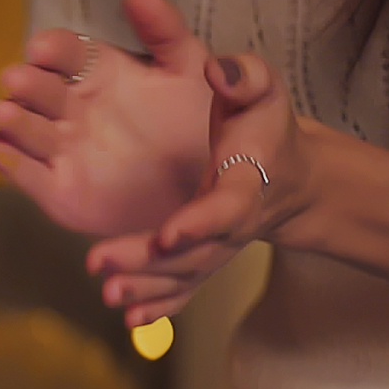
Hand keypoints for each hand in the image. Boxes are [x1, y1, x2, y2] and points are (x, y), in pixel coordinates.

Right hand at [0, 0, 217, 235]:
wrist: (208, 187)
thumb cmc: (197, 122)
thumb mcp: (189, 68)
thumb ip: (165, 30)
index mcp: (102, 74)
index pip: (68, 53)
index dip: (53, 48)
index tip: (42, 47)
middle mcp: (74, 108)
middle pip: (42, 91)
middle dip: (27, 85)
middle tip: (15, 80)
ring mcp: (64, 149)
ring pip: (29, 131)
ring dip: (13, 121)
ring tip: (1, 113)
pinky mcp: (58, 190)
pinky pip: (28, 176)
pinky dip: (10, 163)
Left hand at [86, 51, 311, 325]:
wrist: (287, 174)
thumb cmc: (265, 128)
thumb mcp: (262, 91)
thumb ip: (243, 76)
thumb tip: (216, 68)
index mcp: (247, 184)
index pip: (225, 209)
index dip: (199, 223)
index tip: (168, 233)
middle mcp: (231, 227)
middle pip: (192, 253)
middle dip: (148, 261)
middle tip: (100, 261)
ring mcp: (215, 250)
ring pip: (181, 277)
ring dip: (145, 287)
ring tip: (108, 291)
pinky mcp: (200, 262)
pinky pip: (182, 291)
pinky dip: (160, 307)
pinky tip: (132, 319)